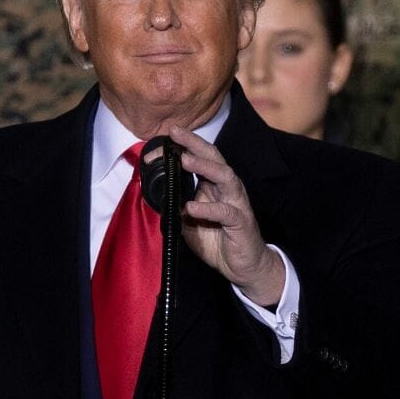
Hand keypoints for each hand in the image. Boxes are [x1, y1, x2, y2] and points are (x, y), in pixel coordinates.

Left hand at [169, 126, 283, 305]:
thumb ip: (175, 208)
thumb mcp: (188, 223)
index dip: (181, 148)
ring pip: (224, 176)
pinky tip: (192, 207)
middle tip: (176, 133)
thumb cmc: (218, 240)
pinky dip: (208, 209)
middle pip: (213, 157)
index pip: (198, 159)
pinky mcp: (241, 222)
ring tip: (184, 160)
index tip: (161, 141)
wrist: (244, 266)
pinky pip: (225, 212)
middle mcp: (226, 188)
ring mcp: (236, 203)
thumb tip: (155, 197)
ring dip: (204, 167)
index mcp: (213, 185)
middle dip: (194, 143)